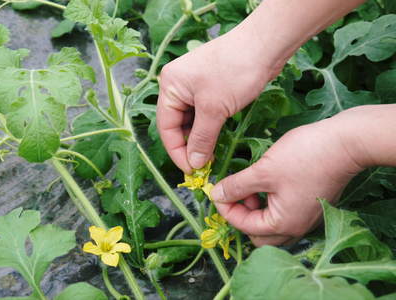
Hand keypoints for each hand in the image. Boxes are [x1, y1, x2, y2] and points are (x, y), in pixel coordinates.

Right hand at [157, 26, 283, 172]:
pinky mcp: (211, 87)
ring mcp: (194, 85)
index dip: (176, 151)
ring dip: (199, 138)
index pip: (166, 126)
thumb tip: (193, 163)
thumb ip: (201, 139)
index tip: (190, 170)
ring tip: (210, 156)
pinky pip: (203, 114)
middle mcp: (178, 85)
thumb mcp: (214, 109)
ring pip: (191, 120)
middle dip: (188, 145)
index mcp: (170, 86)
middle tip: (201, 165)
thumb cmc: (235, 71)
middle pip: (177, 124)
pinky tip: (215, 141)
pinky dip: (208, 128)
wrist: (265, 46)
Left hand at [211, 117, 363, 245]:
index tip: (217, 192)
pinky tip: (266, 181)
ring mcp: (307, 217)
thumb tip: (216, 195)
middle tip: (236, 192)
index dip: (227, 210)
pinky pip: (285, 212)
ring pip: (272, 222)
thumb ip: (237, 186)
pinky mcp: (312, 204)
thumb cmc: (305, 156)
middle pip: (259, 232)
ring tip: (251, 183)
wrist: (346, 142)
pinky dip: (270, 202)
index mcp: (284, 224)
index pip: (245, 227)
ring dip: (256, 207)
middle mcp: (297, 227)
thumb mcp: (263, 171)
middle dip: (242, 214)